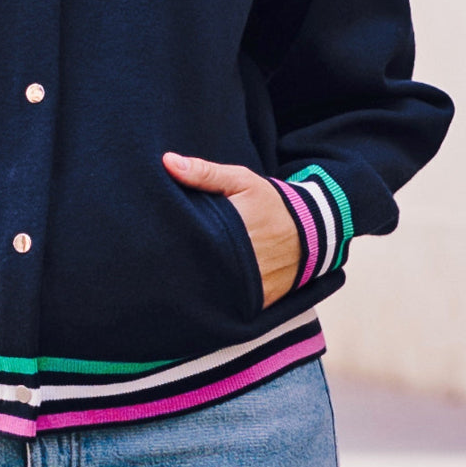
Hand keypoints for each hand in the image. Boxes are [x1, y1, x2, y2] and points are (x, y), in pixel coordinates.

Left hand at [162, 153, 299, 306]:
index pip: (189, 237)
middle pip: (196, 267)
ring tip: (173, 279)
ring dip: (194, 284)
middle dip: (177, 264)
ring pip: (210, 290)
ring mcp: (251, 284)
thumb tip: (167, 162)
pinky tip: (198, 294)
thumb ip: (204, 173)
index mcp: (233, 226)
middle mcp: (242, 260)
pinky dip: (214, 300)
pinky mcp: (259, 301)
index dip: (167, 240)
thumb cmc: (271, 203)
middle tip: (153, 262)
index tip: (151, 237)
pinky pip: (229, 305)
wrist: (314, 231)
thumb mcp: (241, 181)